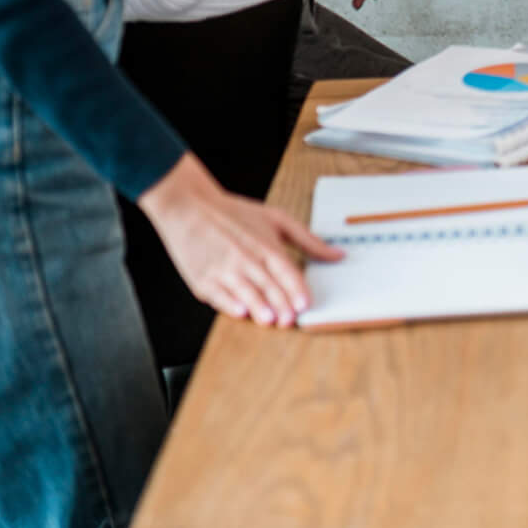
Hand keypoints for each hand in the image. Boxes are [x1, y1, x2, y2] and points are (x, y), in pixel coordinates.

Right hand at [136, 154, 340, 326]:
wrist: (189, 208)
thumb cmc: (234, 214)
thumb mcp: (277, 219)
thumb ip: (309, 240)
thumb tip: (339, 255)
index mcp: (265, 245)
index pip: (285, 270)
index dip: (295, 288)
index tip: (305, 303)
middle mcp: (245, 258)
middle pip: (266, 284)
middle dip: (279, 303)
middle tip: (290, 320)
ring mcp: (223, 270)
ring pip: (244, 292)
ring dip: (257, 307)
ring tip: (269, 320)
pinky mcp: (203, 280)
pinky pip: (217, 295)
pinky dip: (228, 304)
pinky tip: (238, 312)